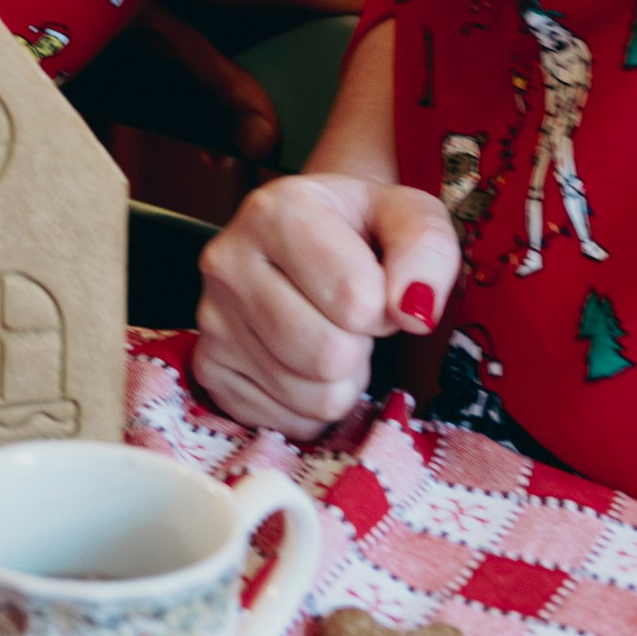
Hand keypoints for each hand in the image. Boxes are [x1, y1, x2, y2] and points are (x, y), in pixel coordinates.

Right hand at [194, 168, 458, 439]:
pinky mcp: (211, 368)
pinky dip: (309, 406)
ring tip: (329, 336)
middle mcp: (228, 261)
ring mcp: (211, 318)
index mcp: (275, 212)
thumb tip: (414, 313)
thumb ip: (426, 252)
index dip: (384, 307)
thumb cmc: (362, 230)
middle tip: (351, 320)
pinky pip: (286, 423)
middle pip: (328, 356)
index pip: (357, 301)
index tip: (374, 285)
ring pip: (311, 397)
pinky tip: (302, 361)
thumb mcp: (410, 218)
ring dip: (340, 381)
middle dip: (360, 347)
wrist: (309, 235)